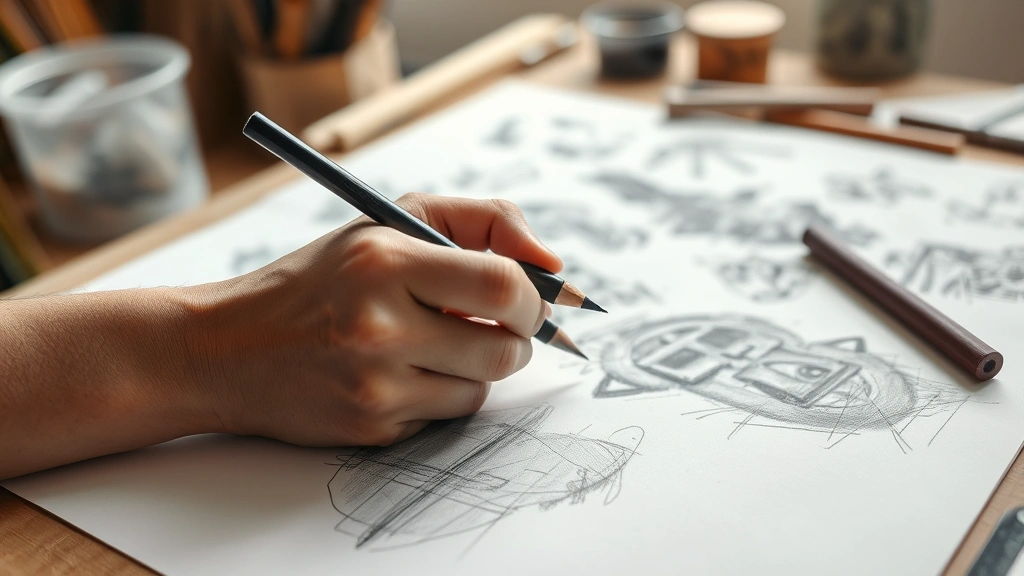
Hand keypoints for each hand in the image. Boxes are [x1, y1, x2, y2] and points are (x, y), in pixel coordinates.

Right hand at [186, 194, 561, 447]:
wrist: (224, 348)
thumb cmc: (318, 280)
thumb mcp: (387, 223)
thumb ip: (480, 222)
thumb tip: (554, 266)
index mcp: (384, 260)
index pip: (503, 284)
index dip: (533, 297)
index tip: (530, 299)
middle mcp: (378, 325)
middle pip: (506, 349)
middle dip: (515, 338)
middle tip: (493, 325)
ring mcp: (373, 384)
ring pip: (481, 388)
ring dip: (475, 368)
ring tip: (432, 345)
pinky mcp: (370, 428)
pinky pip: (444, 418)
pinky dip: (438, 396)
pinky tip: (396, 375)